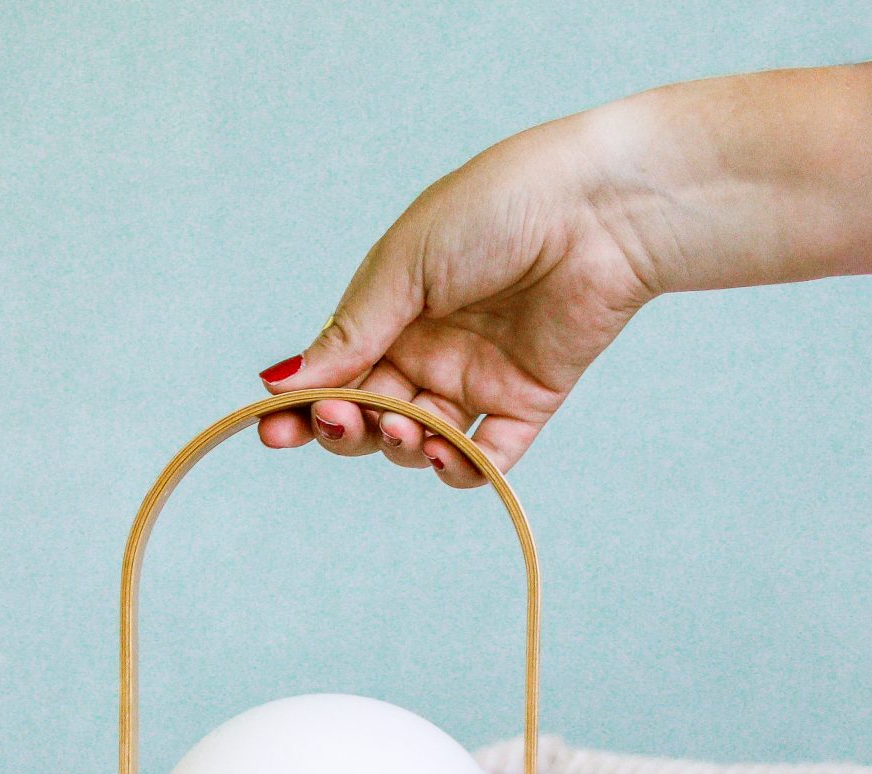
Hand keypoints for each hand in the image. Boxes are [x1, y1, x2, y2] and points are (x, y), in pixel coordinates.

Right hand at [256, 109, 657, 486]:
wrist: (598, 207)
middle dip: (347, 428)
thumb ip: (350, 331)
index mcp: (392, 307)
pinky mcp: (528, 400)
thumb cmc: (498, 207)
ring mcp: (477, 376)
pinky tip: (444, 455)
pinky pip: (486, 456)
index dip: (303, 407)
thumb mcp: (405, 265)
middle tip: (342, 421)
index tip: (273, 432)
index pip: (336, 371)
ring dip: (400, 445)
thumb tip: (281, 382)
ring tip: (404, 428)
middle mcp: (430, 346)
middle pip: (370, 413)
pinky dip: (460, 467)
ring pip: (420, 439)